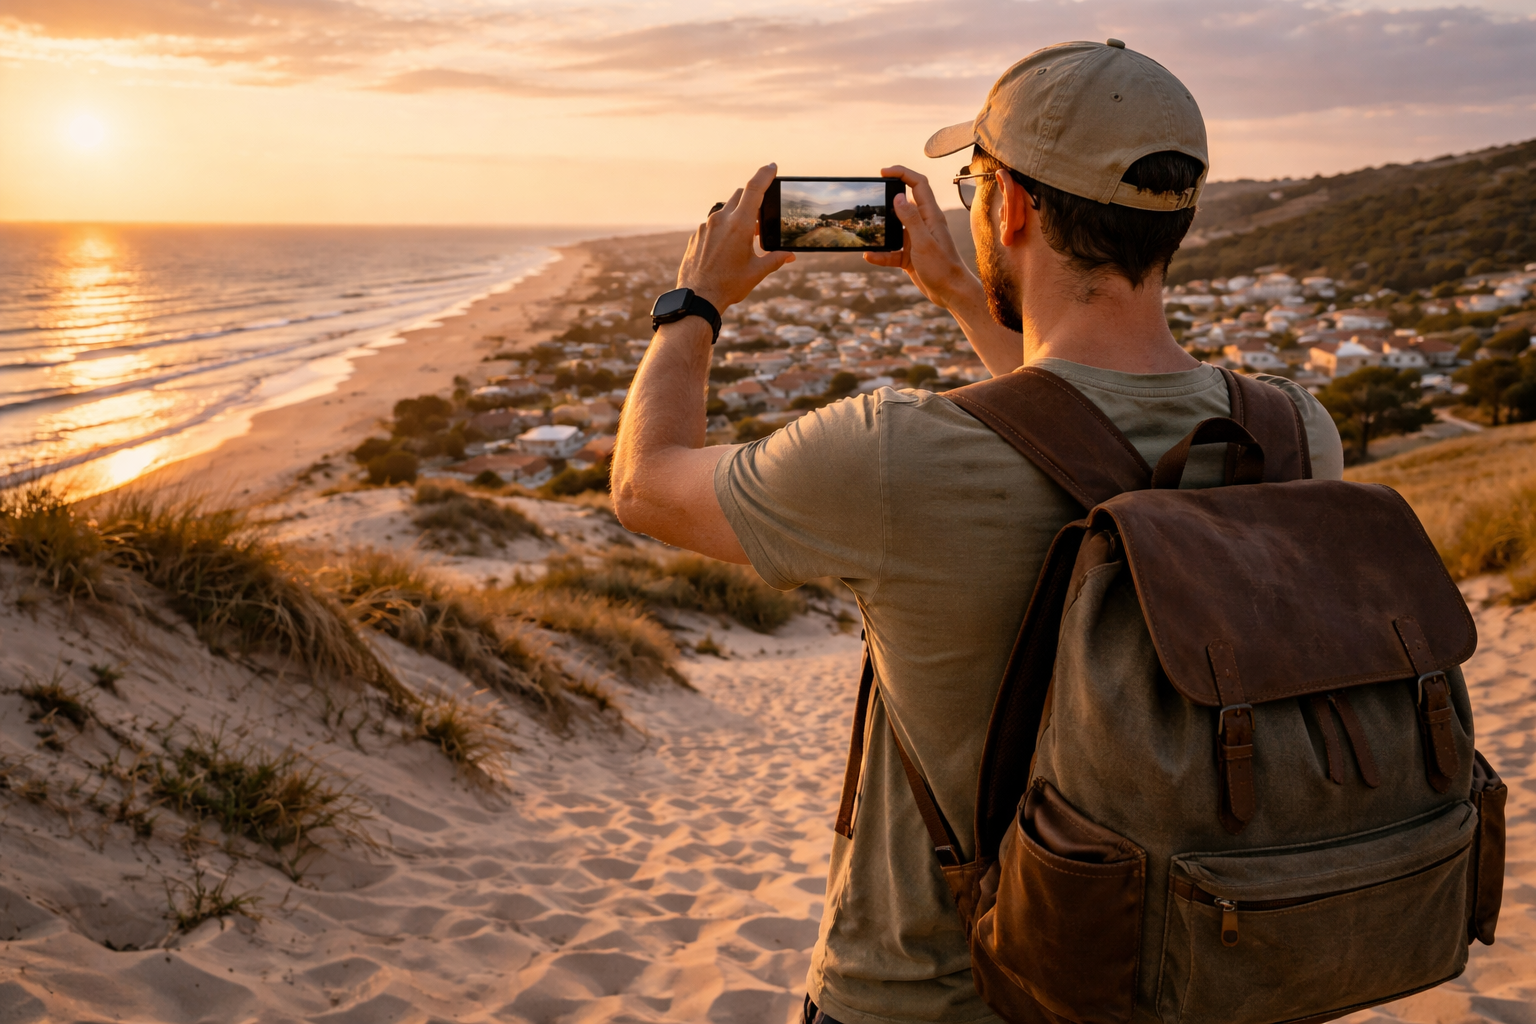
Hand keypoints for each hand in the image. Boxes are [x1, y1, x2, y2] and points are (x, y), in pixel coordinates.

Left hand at [676, 163, 794, 311]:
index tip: (772, 166)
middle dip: (752, 199)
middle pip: (740, 196)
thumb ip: (775, 259)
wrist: (697, 298)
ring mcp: (706, 227)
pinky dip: (722, 229)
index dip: (764, 174)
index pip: (754, 189)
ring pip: (725, 210)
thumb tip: (790, 256)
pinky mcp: (696, 236)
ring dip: (737, 216)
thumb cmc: (729, 286)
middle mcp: (721, 220)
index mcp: (740, 225)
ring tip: (744, 238)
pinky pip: (712, 224)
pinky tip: (726, 248)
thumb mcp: (757, 272)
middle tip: (761, 216)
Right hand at [864, 165, 979, 310]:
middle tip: (870, 201)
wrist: (951, 293)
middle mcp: (924, 225)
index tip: (883, 172)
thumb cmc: (943, 267)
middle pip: (903, 203)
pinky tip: (870, 256)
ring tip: (868, 231)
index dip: (902, 173)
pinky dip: (881, 254)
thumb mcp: (924, 242)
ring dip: (881, 230)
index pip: (918, 184)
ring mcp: (916, 240)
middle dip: (887, 200)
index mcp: (931, 216)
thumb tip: (897, 198)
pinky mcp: (910, 256)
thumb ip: (910, 219)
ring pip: (895, 228)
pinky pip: (892, 251)